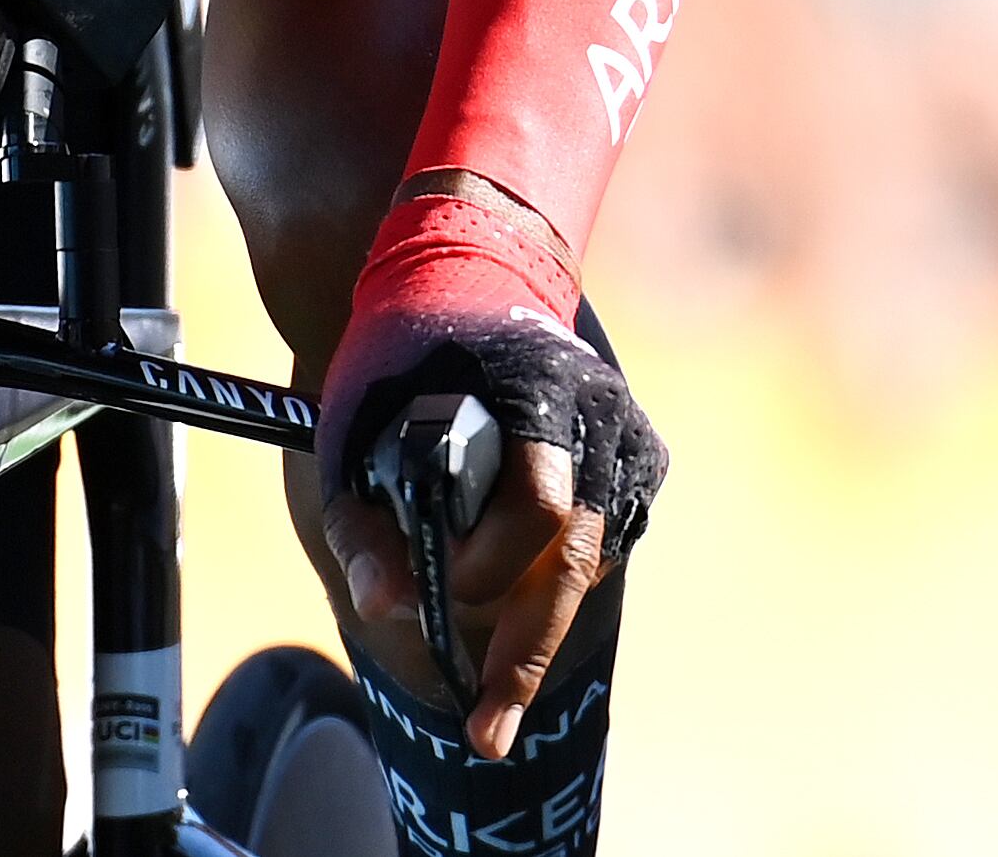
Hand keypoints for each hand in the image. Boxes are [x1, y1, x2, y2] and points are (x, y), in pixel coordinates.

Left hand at [311, 179, 664, 758]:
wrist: (466, 264)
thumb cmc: (400, 350)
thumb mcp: (357, 423)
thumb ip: (367, 517)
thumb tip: (386, 607)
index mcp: (535, 388)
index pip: (538, 506)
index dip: (490, 566)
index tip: (441, 596)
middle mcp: (598, 411)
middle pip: (575, 554)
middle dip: (525, 650)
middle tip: (485, 732)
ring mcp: (627, 434)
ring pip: (594, 559)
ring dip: (539, 617)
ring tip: (491, 687)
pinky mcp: (640, 459)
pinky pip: (606, 543)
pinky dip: (561, 576)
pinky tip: (518, 583)